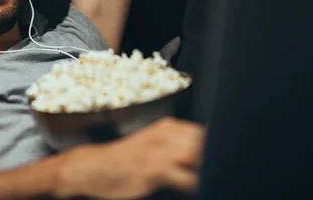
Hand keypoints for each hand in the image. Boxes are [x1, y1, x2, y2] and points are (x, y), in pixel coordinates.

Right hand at [57, 117, 205, 198]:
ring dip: (203, 169)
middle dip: (211, 157)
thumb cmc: (124, 160)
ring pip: (196, 156)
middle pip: (204, 142)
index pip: (203, 133)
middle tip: (211, 169)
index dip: (214, 147)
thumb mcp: (152, 144)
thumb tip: (205, 153)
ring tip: (200, 177)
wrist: (93, 167)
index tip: (219, 158)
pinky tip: (189, 185)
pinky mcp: (152, 169)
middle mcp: (164, 135)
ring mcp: (158, 151)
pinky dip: (191, 182)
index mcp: (167, 127)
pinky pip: (184, 176)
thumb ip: (177, 146)